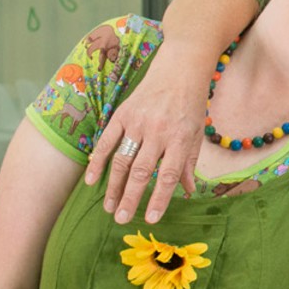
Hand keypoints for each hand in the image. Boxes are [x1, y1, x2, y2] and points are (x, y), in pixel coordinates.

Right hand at [82, 62, 207, 223]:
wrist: (180, 68)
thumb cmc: (191, 105)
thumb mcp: (197, 133)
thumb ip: (190, 163)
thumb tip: (188, 192)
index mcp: (180, 138)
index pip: (168, 175)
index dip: (159, 199)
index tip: (150, 219)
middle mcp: (158, 132)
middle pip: (141, 172)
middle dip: (130, 198)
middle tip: (121, 220)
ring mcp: (138, 122)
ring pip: (122, 160)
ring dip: (113, 186)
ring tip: (109, 207)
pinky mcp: (122, 113)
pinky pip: (106, 141)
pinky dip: (97, 161)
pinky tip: (92, 181)